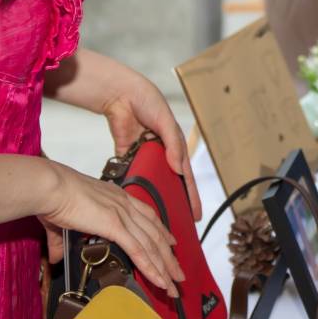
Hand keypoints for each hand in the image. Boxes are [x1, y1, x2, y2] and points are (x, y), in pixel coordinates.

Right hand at [41, 162, 184, 293]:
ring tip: (174, 284)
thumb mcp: (60, 222)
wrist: (50, 187)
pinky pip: (139, 251)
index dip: (161, 231)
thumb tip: (56, 257)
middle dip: (169, 256)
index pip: (146, 216)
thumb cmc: (52, 198)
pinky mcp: (115, 225)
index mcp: (115, 197)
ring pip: (152, 245)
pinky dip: (152, 268)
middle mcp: (124, 204)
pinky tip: (160, 281)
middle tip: (179, 273)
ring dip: (165, 267)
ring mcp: (122, 214)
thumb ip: (61, 242)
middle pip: (155, 233)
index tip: (171, 243)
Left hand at [100, 66, 202, 220]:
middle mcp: (161, 154)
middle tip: (176, 225)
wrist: (122, 93)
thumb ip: (173, 145)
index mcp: (175, 146)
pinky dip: (132, 186)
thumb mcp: (165, 122)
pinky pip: (130, 175)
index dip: (191, 197)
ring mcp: (144, 156)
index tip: (195, 216)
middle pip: (169, 184)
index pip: (185, 177)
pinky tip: (132, 201)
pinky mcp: (126, 156)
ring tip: (154, 219)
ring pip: (150, 183)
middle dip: (173, 203)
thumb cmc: (149, 102)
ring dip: (152, 197)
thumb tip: (178, 168)